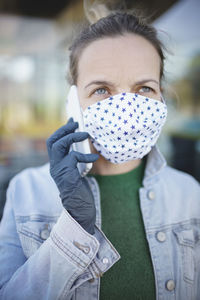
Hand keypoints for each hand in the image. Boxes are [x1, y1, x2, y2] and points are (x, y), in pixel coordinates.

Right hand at [46, 118, 98, 234]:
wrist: (79, 210)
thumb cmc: (80, 191)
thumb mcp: (77, 171)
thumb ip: (75, 160)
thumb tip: (83, 144)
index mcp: (57, 164)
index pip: (54, 143)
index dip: (62, 130)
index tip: (73, 121)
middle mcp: (54, 166)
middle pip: (52, 140)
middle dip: (63, 129)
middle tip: (76, 123)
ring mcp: (58, 170)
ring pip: (58, 145)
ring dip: (72, 136)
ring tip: (85, 134)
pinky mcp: (66, 175)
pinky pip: (74, 157)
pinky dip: (85, 155)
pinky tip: (94, 157)